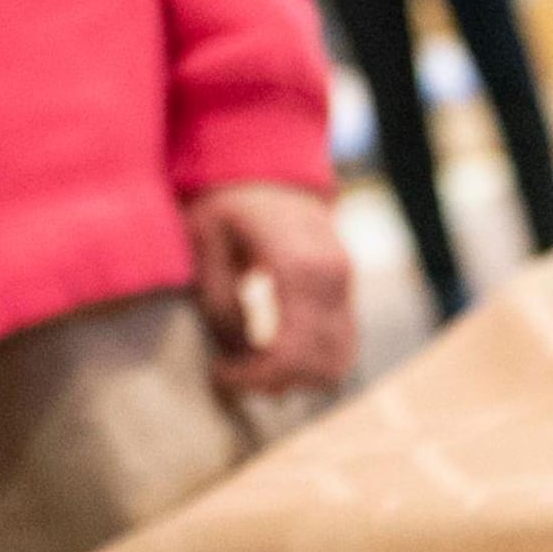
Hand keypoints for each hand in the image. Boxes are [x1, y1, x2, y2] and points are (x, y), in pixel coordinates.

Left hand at [187, 183, 358, 394]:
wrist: (267, 169)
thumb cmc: (227, 202)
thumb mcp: (205, 241)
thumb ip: (219, 298)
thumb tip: (238, 354)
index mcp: (299, 262)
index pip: (292, 349)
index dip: (256, 376)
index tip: (220, 374)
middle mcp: (334, 276)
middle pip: (319, 364)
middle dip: (274, 382)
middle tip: (232, 373)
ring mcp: (347, 285)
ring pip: (339, 363)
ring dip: (297, 378)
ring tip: (251, 366)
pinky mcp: (347, 293)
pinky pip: (344, 347)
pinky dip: (313, 365)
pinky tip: (273, 357)